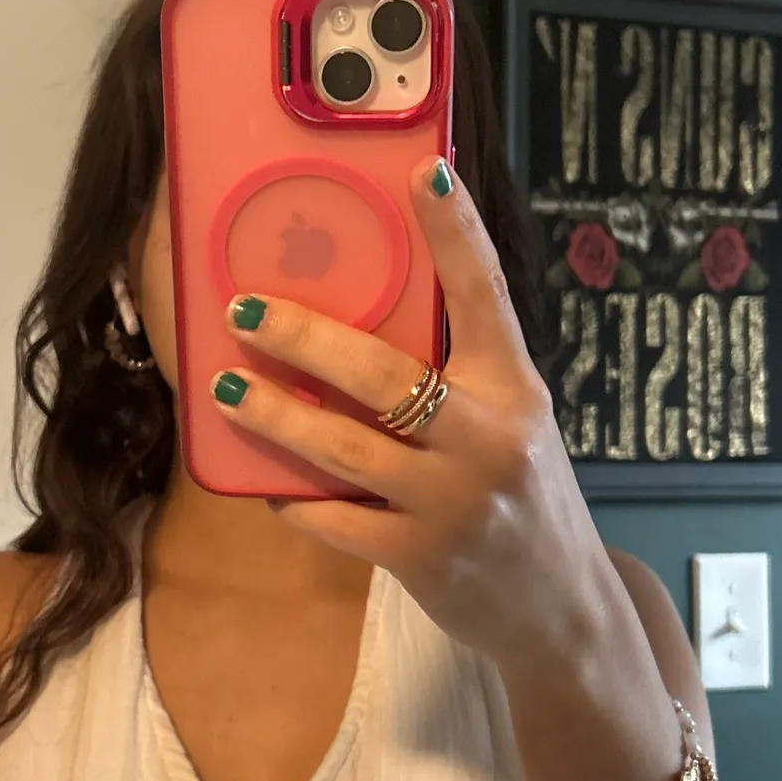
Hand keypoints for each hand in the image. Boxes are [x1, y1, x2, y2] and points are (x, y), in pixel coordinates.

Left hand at [211, 156, 615, 669]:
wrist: (557, 609)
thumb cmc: (521, 499)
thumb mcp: (512, 424)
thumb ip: (459, 378)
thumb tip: (365, 318)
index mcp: (514, 391)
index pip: (486, 296)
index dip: (456, 232)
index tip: (424, 171)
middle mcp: (488, 441)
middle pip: (384, 375)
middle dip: (306, 338)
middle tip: (246, 311)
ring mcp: (452, 502)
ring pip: (343, 449)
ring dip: (275, 417)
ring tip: (224, 390)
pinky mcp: (419, 556)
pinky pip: (337, 520)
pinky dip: (295, 498)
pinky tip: (268, 484)